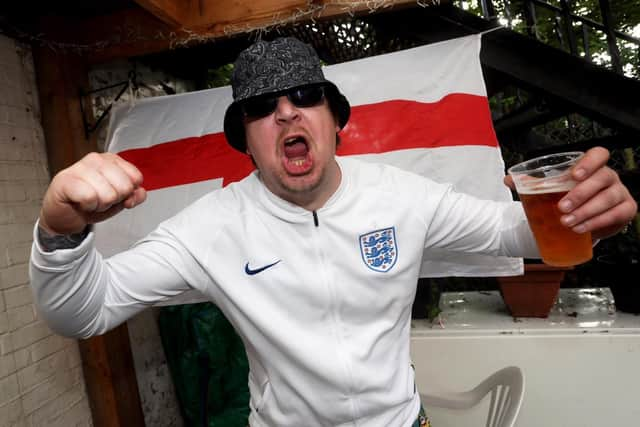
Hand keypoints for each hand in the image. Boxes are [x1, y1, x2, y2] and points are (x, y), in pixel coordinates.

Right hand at [39, 152, 146, 234]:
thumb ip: (133, 196)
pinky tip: (81, 202)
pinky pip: (90, 197)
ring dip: (100, 205)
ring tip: (90, 202)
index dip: (129, 193)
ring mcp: (80, 167)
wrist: (64, 216)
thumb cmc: (89, 204)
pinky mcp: (65, 180)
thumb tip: (140, 193)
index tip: (117, 196)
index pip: (135, 177)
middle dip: (114, 200)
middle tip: (100, 200)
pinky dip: (88, 206)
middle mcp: (96, 159)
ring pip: (108, 194)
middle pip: (124, 186)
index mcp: (111, 161)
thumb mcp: (118, 201)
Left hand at [504, 147, 636, 239]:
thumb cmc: (570, 198)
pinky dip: (597, 222)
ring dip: (586, 211)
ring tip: (567, 221)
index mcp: (592, 167)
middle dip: (581, 193)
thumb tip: (509, 180)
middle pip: (602, 178)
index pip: (599, 154)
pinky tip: (580, 228)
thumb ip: (532, 182)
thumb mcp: (552, 189)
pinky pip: (615, 215)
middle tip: (562, 207)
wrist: (583, 218)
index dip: (589, 162)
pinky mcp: (625, 210)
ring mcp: (619, 193)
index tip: (574, 175)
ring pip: (608, 198)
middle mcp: (608, 177)